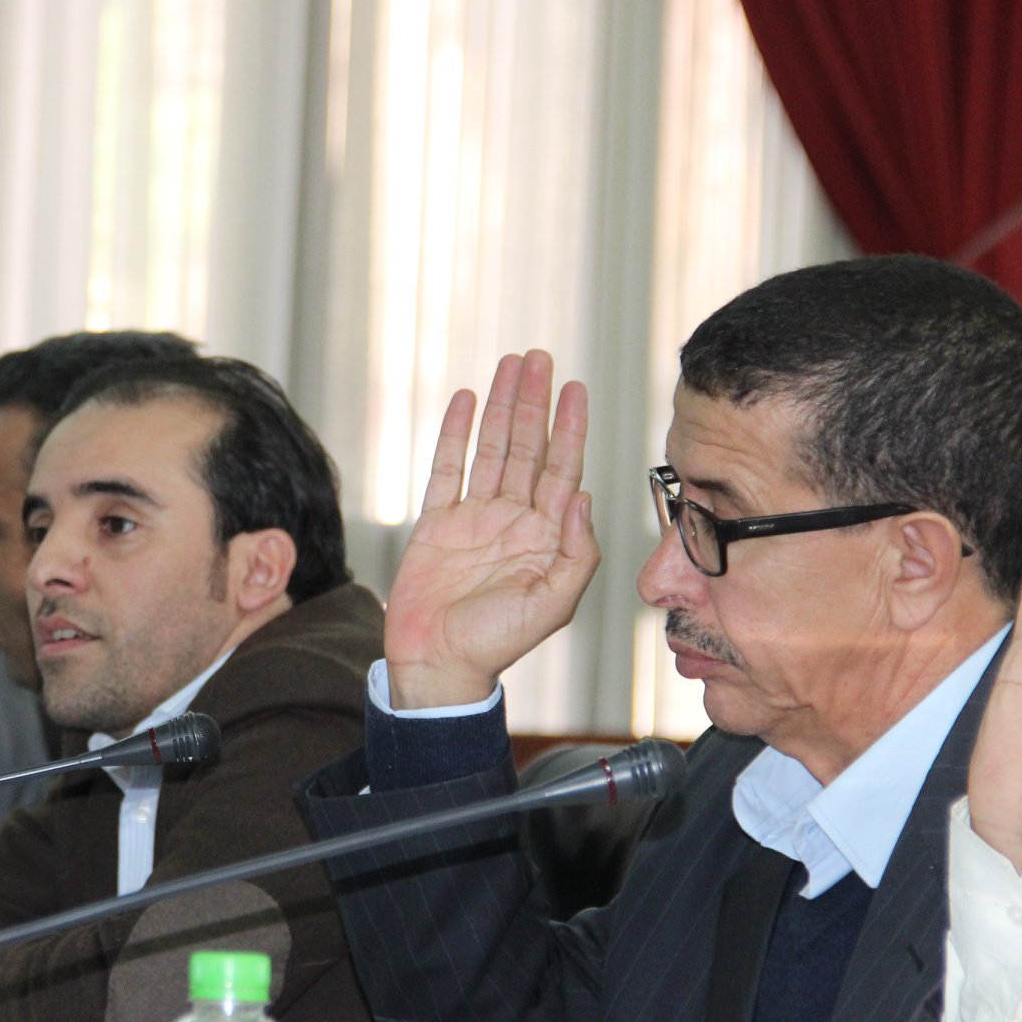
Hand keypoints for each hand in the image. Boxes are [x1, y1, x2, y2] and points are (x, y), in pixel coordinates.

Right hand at [384, 352, 598, 708]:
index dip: (570, 427)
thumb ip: (577, 553)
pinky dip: (455, 433)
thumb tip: (583, 498)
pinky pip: (447, 467)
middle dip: (534, 402)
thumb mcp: (554, 604)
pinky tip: (466, 401)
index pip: (563, 468)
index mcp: (546, 536)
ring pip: (491, 448)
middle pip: (528, 447)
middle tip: (540, 358)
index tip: (575, 388)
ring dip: (501, 406)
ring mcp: (475, 517)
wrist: (439, 663)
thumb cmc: (499, 643)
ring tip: (509, 366)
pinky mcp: (438, 522)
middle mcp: (514, 518)